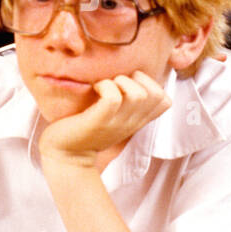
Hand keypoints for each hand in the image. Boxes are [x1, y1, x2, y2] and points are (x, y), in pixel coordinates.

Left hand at [39, 72, 170, 166]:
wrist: (65, 156)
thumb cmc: (86, 130)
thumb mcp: (115, 118)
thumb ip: (126, 104)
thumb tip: (132, 76)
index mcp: (136, 121)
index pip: (166, 101)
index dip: (153, 84)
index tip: (131, 84)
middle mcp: (131, 122)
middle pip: (155, 94)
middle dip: (138, 79)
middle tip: (118, 83)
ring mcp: (117, 123)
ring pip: (138, 94)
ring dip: (121, 81)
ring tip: (107, 86)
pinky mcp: (100, 121)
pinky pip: (113, 98)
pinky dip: (106, 86)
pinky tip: (95, 89)